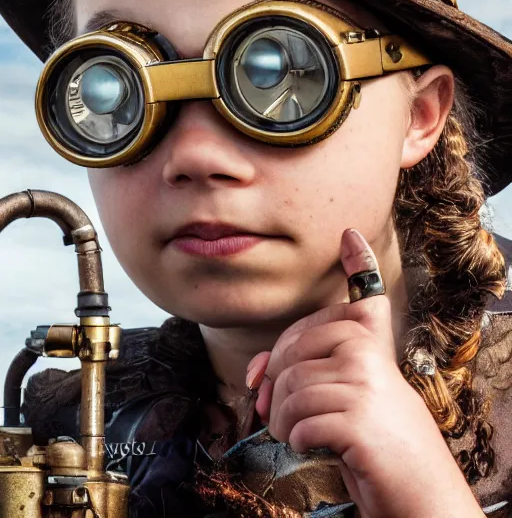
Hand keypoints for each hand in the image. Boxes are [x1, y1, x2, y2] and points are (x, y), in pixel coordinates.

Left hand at [246, 229, 483, 517]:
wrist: (413, 483)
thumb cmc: (371, 433)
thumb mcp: (342, 392)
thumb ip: (303, 372)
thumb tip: (257, 371)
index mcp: (370, 341)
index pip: (362, 295)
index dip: (358, 261)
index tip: (349, 234)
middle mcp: (370, 350)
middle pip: (291, 353)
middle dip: (273, 389)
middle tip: (278, 413)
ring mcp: (366, 379)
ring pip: (288, 390)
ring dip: (281, 421)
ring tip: (300, 431)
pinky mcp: (358, 413)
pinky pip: (298, 420)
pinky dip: (295, 439)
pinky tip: (315, 444)